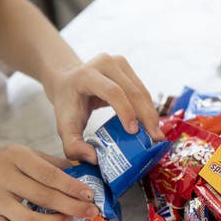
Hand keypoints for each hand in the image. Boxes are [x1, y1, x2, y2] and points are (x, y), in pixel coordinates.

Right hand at [0, 145, 99, 220]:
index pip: (49, 174)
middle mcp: (3, 178)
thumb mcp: (21, 153)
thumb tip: (81, 170)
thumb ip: (50, 162)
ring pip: (29, 218)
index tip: (90, 195)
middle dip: (72, 207)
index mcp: (15, 157)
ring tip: (70, 220)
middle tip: (91, 212)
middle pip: (43, 197)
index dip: (72, 187)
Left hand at [44, 54, 163, 164]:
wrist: (67, 80)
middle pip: (132, 91)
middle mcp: (104, 63)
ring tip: (157, 134)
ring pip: (142, 91)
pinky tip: (151, 124)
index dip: (126, 111)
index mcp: (86, 75)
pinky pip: (143, 90)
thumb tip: (94, 159)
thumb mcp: (64, 125)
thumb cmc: (68, 104)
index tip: (133, 132)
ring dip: (151, 114)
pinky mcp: (127, 67)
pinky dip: (149, 108)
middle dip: (146, 116)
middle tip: (155, 138)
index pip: (112, 91)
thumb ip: (73, 145)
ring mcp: (118, 62)